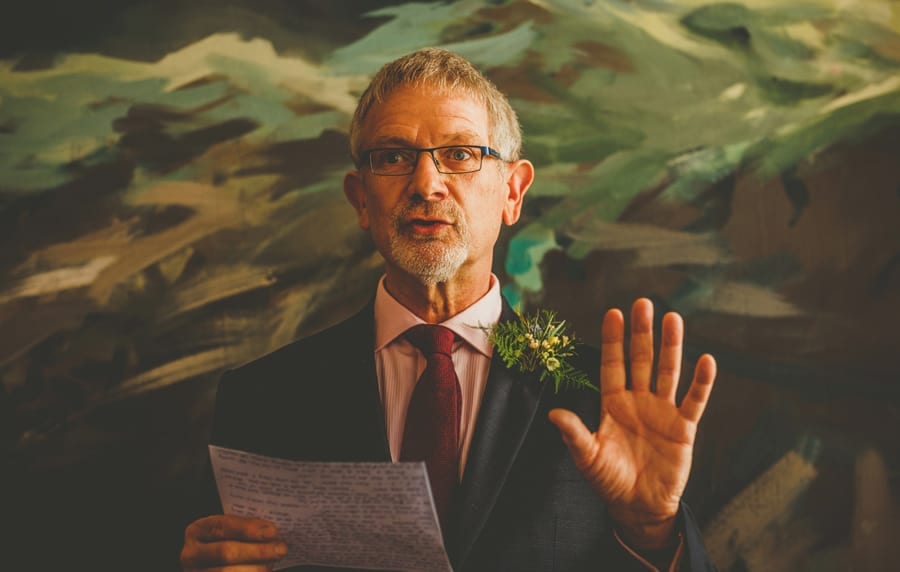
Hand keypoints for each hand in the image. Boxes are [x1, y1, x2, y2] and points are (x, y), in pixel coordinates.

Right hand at [181, 515, 287, 570]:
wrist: (211, 565)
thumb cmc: (226, 543)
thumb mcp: (228, 532)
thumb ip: (246, 528)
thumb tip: (272, 532)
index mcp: (197, 530)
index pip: (222, 526)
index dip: (248, 528)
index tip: (272, 531)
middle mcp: (191, 554)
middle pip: (226, 552)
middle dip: (257, 551)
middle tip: (281, 549)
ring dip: (256, 568)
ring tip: (271, 563)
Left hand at [548, 298, 715, 548]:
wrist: (639, 506)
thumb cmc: (609, 481)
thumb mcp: (589, 458)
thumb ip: (575, 434)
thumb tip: (553, 413)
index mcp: (613, 404)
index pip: (612, 365)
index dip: (613, 340)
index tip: (612, 313)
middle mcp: (638, 401)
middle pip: (640, 360)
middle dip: (641, 333)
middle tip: (643, 303)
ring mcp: (662, 411)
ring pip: (667, 372)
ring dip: (671, 346)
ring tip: (673, 318)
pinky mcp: (684, 428)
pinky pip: (694, 401)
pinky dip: (702, 382)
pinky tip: (707, 360)